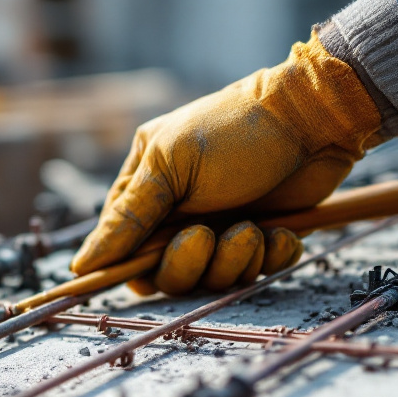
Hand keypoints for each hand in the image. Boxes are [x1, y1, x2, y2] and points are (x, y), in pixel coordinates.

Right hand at [71, 34, 381, 294]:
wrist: (315, 119)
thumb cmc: (236, 131)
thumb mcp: (171, 165)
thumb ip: (127, 218)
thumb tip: (81, 263)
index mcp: (148, 187)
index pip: (120, 247)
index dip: (128, 267)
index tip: (138, 275)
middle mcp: (181, 212)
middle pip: (166, 272)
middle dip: (189, 263)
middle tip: (208, 236)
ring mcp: (222, 226)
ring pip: (213, 277)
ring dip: (235, 260)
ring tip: (254, 229)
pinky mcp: (262, 238)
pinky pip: (257, 272)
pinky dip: (270, 257)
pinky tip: (280, 231)